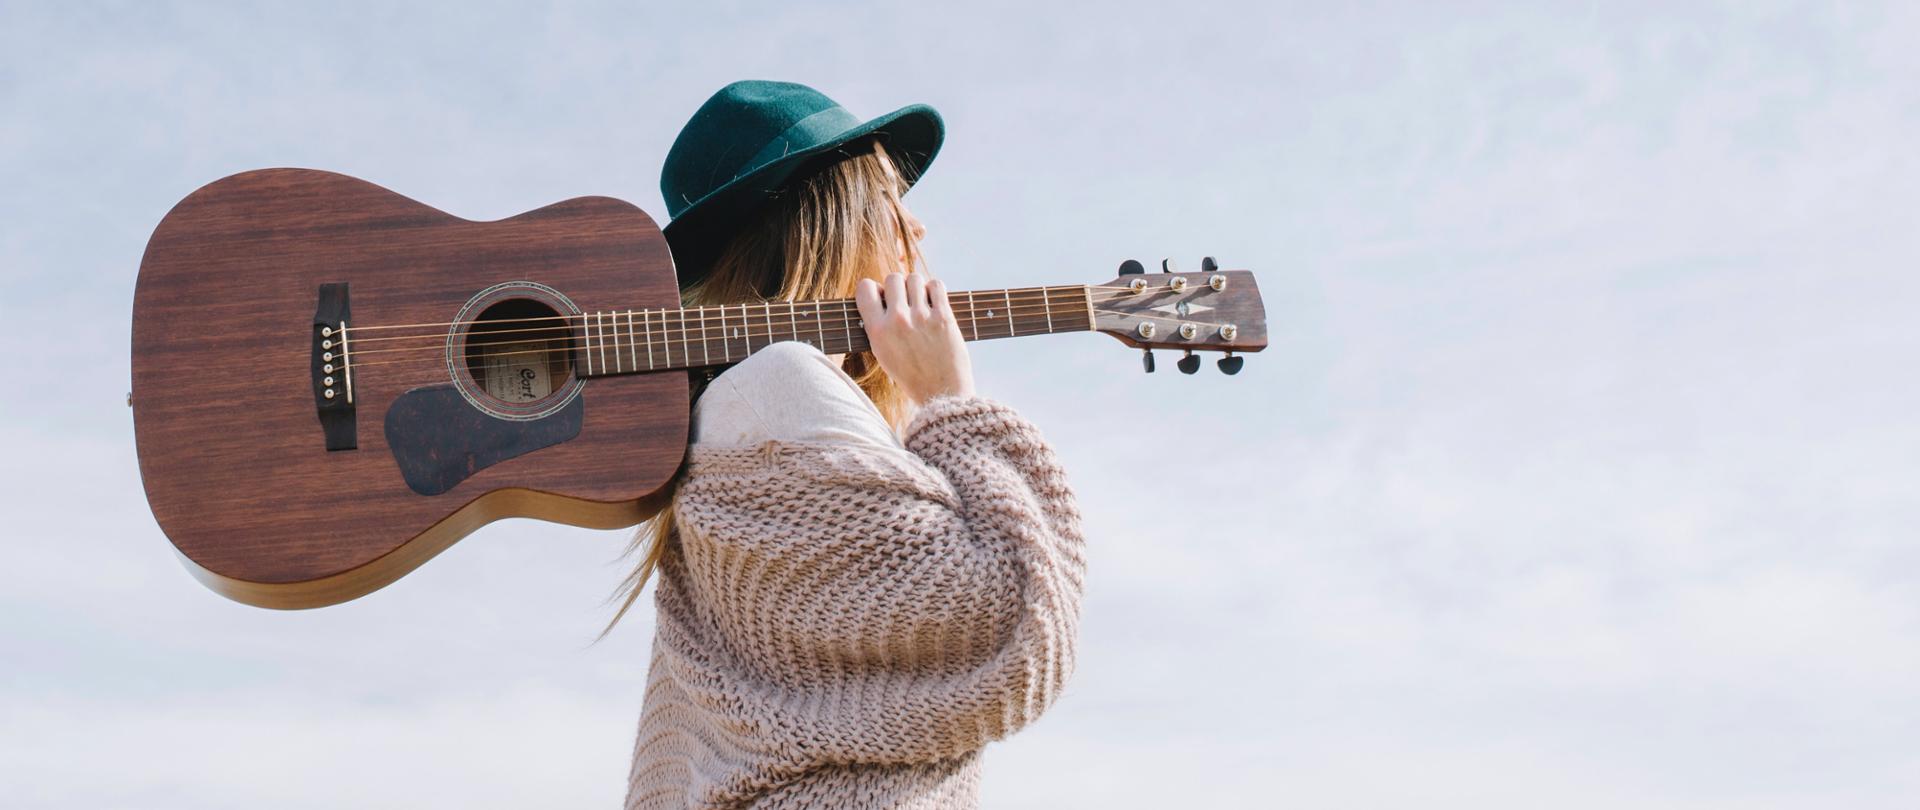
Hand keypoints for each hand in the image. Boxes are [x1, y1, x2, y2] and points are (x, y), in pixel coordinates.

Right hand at [854, 272, 975, 403]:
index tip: (883, 298)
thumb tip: (880, 295)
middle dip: (899, 287)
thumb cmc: (911, 375)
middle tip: (906, 302)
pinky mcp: (944, 317)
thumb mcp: (883, 353)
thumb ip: (877, 325)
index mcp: (877, 331)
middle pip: (893, 278)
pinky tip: (934, 303)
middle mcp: (897, 321)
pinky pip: (936, 285)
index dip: (874, 289)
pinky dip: (935, 290)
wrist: (941, 393)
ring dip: (918, 287)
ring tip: (922, 303)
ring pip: (915, 278)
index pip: (865, 287)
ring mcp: (921, 317)